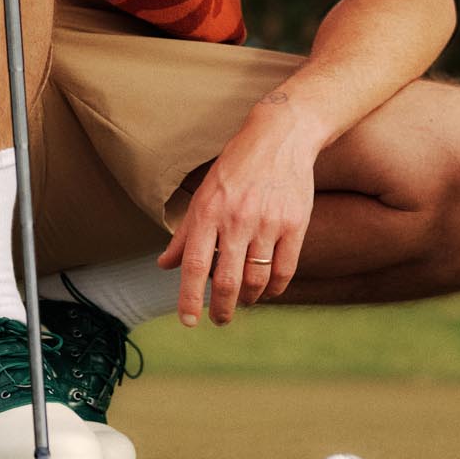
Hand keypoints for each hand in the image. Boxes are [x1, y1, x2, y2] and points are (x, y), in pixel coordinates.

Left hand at [157, 107, 316, 325]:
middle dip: (221, 308)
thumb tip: (164, 265)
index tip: (188, 321)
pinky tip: (267, 290)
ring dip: (248, 299)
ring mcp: (269, 222)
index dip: (189, 298)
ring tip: (242, 301)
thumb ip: (185, 233)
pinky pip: (285, 270)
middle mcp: (237, 218)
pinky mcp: (295, 224)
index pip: (195, 265)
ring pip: (256, 279)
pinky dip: (274, 288)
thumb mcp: (203, 193)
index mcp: (209, 211)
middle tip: (219, 318)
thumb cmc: (236, 166)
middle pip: (227, 281)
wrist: (279, 137)